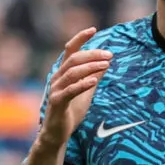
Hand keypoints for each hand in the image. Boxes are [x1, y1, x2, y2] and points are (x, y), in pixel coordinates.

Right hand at [39, 27, 110, 148]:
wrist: (57, 134)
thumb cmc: (70, 112)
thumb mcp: (86, 92)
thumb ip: (93, 77)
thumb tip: (106, 64)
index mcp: (63, 73)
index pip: (70, 50)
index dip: (80, 38)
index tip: (93, 29)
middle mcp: (57, 77)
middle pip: (74, 58)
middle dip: (93, 54)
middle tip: (110, 55)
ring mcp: (55, 89)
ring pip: (72, 72)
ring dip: (90, 67)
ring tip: (106, 65)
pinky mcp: (56, 102)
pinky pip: (69, 90)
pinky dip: (82, 84)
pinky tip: (94, 80)